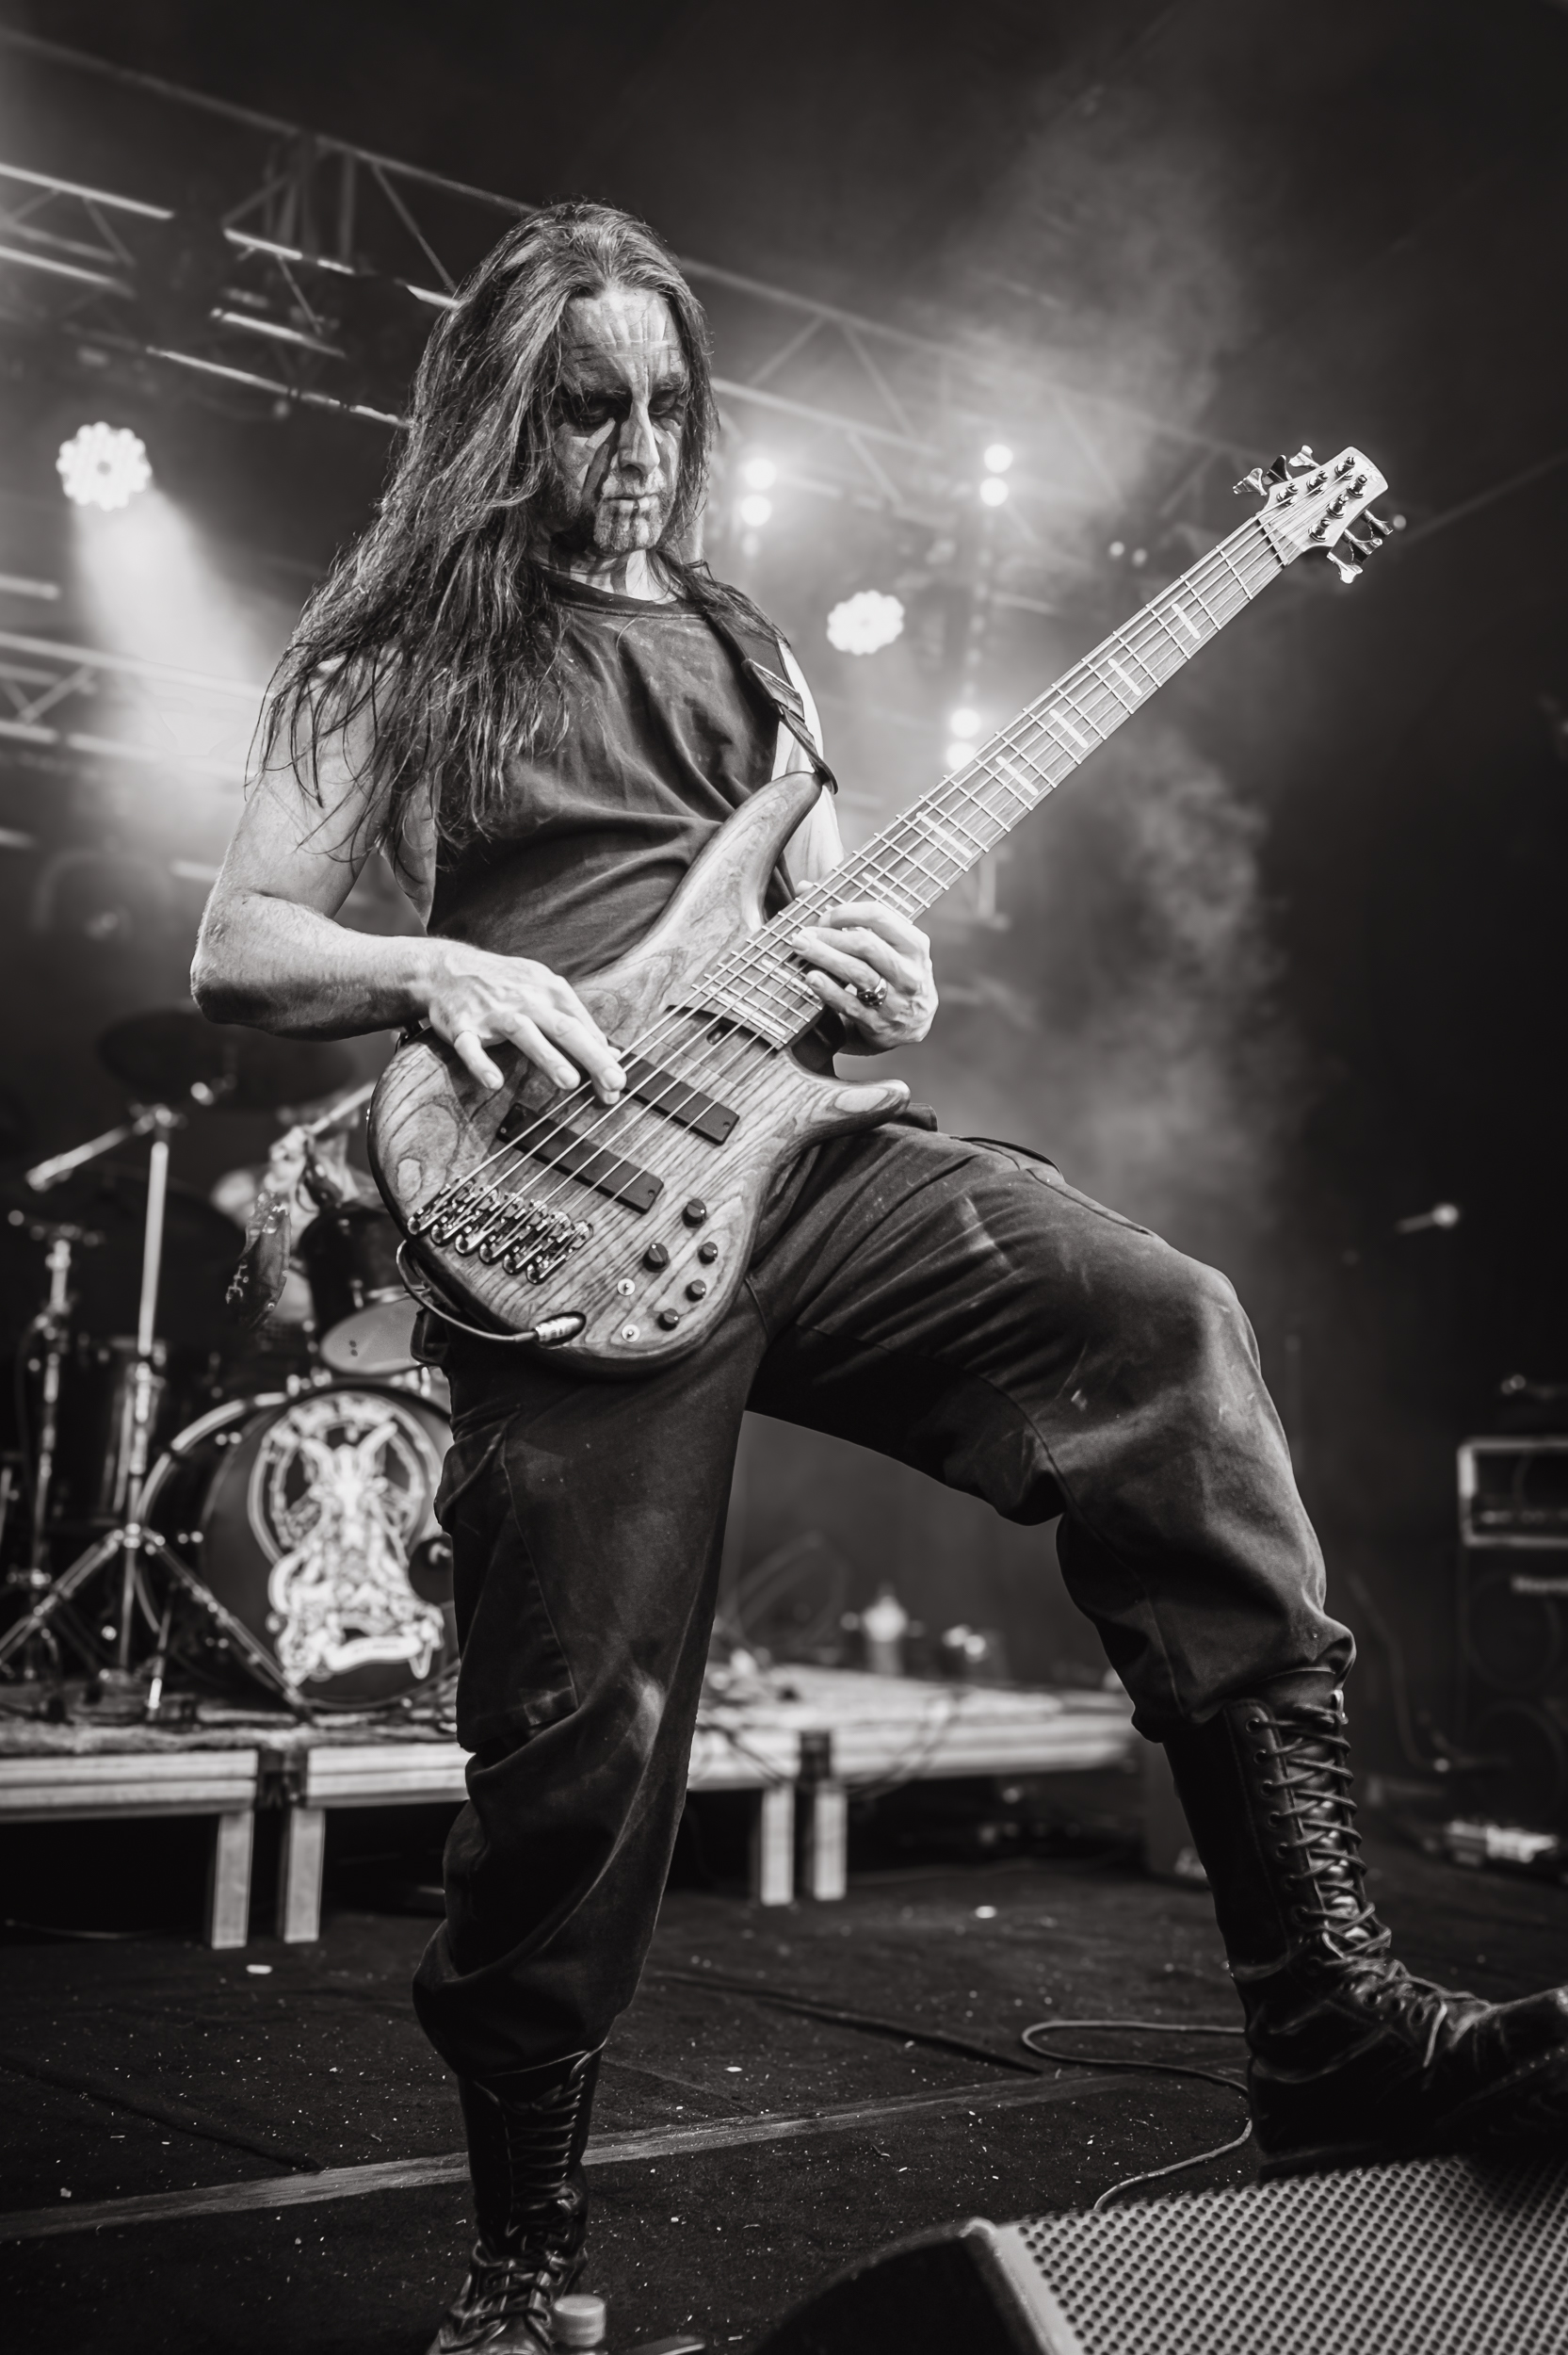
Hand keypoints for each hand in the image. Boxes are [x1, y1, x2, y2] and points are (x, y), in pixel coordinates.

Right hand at [423, 942, 625, 1101]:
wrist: (448, 968)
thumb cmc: (506, 985)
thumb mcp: (544, 991)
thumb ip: (576, 1021)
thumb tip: (611, 1052)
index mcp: (549, 990)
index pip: (582, 1025)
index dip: (602, 1055)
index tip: (618, 1084)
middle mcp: (525, 999)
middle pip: (563, 1027)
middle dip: (590, 1055)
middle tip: (613, 1082)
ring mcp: (493, 1013)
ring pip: (523, 1033)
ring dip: (547, 1056)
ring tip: (570, 1082)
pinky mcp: (462, 1025)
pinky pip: (470, 1047)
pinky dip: (481, 1064)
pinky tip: (494, 1083)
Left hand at [791, 900, 936, 1051]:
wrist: (912, 1026)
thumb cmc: (893, 974)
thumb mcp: (888, 946)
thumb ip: (853, 918)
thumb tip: (805, 888)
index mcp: (914, 945)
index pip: (880, 916)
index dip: (846, 912)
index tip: (824, 916)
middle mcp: (908, 972)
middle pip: (866, 945)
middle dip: (830, 935)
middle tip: (803, 934)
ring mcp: (895, 1000)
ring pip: (857, 973)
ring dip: (825, 957)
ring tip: (800, 947)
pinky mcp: (878, 1023)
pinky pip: (849, 1004)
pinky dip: (828, 989)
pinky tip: (811, 977)